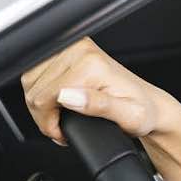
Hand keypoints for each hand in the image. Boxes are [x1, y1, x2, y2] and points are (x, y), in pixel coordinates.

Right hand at [21, 37, 180, 180]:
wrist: (150, 105)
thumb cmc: (141, 112)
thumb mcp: (128, 116)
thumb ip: (98, 106)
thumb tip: (68, 96)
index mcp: (92, 64)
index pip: (44, 97)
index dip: (49, 123)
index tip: (63, 133)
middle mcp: (80, 50)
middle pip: (34, 89)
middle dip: (44, 115)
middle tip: (63, 128)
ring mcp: (73, 48)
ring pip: (30, 81)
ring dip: (40, 104)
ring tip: (62, 117)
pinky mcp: (67, 50)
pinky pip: (35, 73)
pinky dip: (41, 92)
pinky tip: (58, 103)